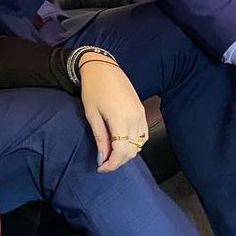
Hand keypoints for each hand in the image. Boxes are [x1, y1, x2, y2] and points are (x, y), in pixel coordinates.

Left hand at [77, 55, 147, 172]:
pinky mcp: (142, 110)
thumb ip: (100, 137)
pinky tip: (122, 142)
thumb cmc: (93, 88)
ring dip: (127, 152)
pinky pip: (143, 134)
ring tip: (111, 153)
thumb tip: (103, 158)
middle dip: (118, 161)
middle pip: (132, 150)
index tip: (100, 168)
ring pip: (140, 144)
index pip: (122, 152)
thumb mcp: (91, 114)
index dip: (112, 164)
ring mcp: (141, 114)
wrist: (102, 67)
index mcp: (121, 119)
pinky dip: (134, 142)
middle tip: (104, 163)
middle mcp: (135, 118)